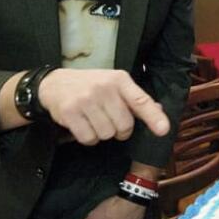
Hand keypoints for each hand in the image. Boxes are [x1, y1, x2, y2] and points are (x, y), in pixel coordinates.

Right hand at [38, 68, 168, 143]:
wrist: (55, 83)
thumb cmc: (91, 86)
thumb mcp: (114, 85)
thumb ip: (135, 99)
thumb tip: (158, 112)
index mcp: (119, 79)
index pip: (140, 100)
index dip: (153, 117)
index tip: (163, 130)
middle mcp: (103, 88)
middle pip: (124, 126)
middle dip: (120, 130)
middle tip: (110, 120)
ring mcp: (85, 100)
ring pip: (107, 135)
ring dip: (103, 134)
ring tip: (94, 119)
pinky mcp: (70, 113)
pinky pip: (89, 139)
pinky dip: (89, 138)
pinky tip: (83, 125)